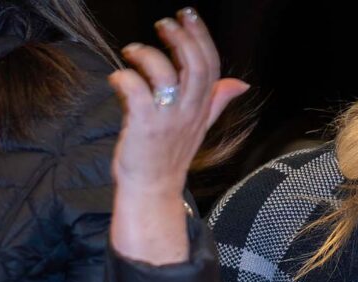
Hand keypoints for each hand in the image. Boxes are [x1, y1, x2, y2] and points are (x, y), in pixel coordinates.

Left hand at [107, 9, 247, 264]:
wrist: (152, 189)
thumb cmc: (168, 156)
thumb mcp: (199, 127)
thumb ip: (217, 102)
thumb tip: (239, 85)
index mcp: (201, 109)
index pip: (212, 67)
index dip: (202, 37)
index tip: (188, 17)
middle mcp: (188, 113)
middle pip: (194, 66)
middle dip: (179, 37)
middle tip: (164, 24)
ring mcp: (166, 119)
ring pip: (165, 74)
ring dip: (146, 54)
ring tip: (133, 52)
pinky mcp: (143, 125)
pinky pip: (135, 89)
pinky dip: (123, 77)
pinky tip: (118, 78)